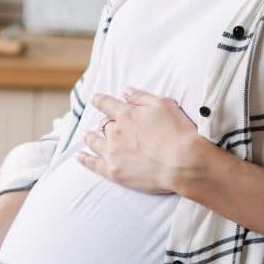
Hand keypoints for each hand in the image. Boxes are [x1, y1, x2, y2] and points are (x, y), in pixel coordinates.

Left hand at [79, 87, 202, 193]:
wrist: (183, 162)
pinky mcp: (114, 171)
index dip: (100, 100)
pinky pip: (94, 164)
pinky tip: (79, 157)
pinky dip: (85, 160)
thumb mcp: (163, 105)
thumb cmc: (178, 132)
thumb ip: (141, 97)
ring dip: (91, 137)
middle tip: (105, 124)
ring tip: (87, 136)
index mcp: (126, 114)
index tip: (95, 99)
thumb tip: (126, 91)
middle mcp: (116, 132)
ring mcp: (113, 152)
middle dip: (105, 123)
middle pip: (104, 125)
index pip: (107, 104)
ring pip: (95, 142)